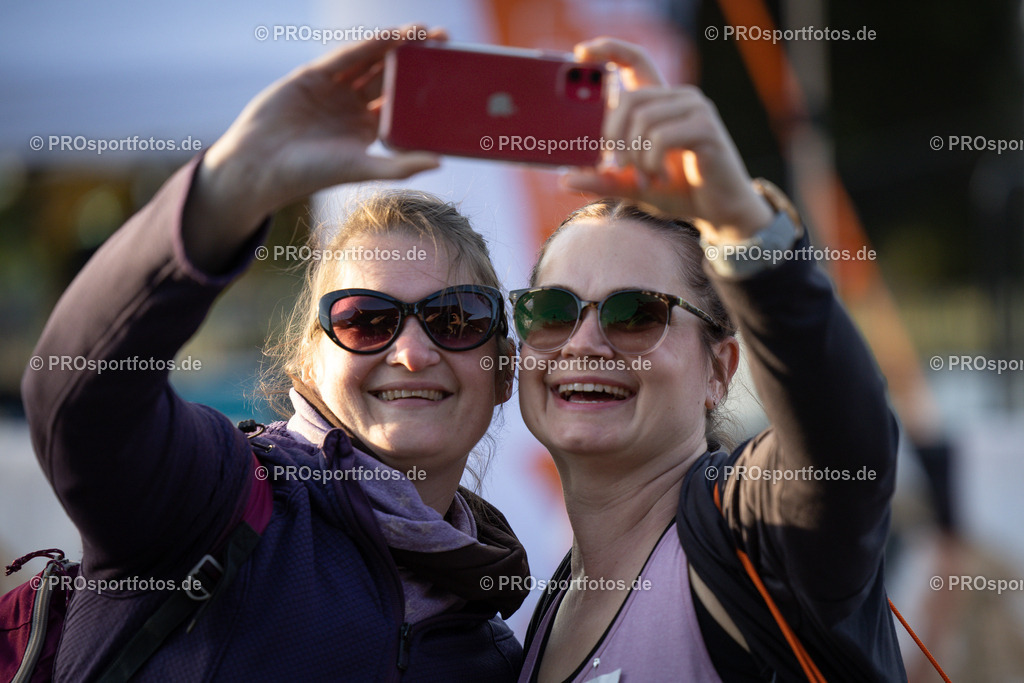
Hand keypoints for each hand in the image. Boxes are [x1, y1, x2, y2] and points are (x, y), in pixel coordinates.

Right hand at [184, 26, 442, 270]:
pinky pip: (345, 57)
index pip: (402, 103)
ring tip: (425, 32)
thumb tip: (440, 162)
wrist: (260, 166)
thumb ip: (400, 166)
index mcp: (367, 131)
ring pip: (370, 61)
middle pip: (391, 77)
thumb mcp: (361, 169)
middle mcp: (352, 108)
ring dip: (396, 46)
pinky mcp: (312, 75)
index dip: (425, 88)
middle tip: (446, 44)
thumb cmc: (310, 175)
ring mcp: (332, 90)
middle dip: (417, 60)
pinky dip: (368, 46)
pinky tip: (391, 37)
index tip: (450, 74)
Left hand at [563, 38, 772, 242]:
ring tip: (644, 178)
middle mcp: (678, 98)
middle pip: (630, 97)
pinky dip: (652, 162)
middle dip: (613, 134)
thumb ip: (603, 180)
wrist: (718, 210)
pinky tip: (659, 177)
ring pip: (643, 119)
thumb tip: (566, 179)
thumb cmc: (678, 191)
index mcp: (660, 102)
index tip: (579, 53)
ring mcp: (695, 108)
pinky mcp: (706, 127)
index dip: (608, 49)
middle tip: (614, 165)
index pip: (635, 60)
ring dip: (636, 156)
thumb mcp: (632, 186)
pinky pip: (662, 136)